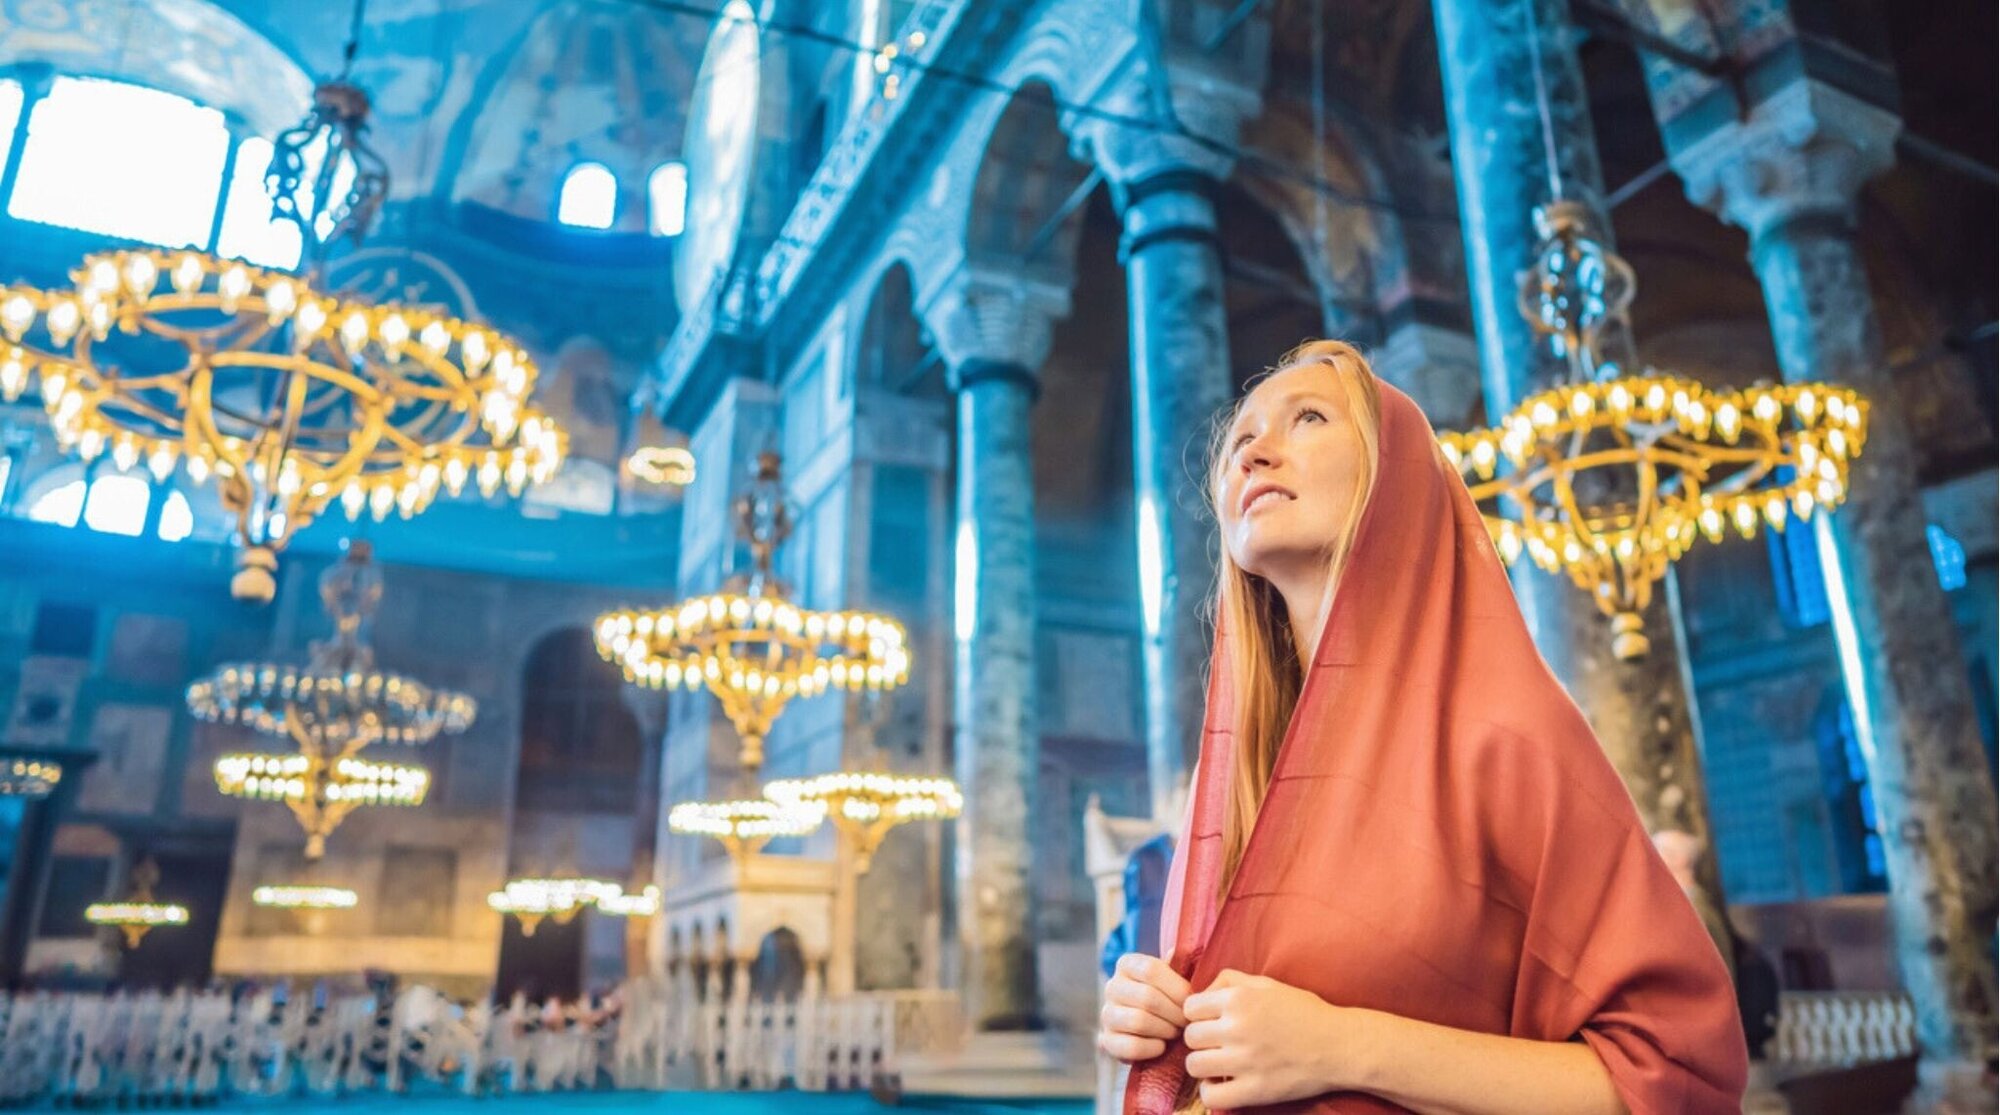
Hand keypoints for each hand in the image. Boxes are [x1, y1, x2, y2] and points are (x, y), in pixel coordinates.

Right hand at [1098, 953, 1192, 1062]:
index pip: (1151, 970)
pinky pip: (1131, 1046)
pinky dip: (1152, 1048)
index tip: (1193, 1001)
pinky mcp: (1107, 1040)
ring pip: (1139, 1021)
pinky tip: (1162, 1046)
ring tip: (1176, 1032)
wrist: (1151, 1029)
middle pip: (1147, 997)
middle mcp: (1112, 986)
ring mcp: (1107, 1014)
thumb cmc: (1169, 997)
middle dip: (1175, 1013)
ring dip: (1165, 1030)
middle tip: (1188, 1021)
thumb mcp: (1175, 977)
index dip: (1177, 988)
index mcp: (1127, 964)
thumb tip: (1180, 952)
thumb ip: (1181, 965)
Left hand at [1183, 968, 1361, 1109]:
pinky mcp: (1254, 1090)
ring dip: (1203, 1064)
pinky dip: (1211, 1092)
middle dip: (1201, 1039)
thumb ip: (1231, 980)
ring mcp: (1245, 1061)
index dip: (1198, 1015)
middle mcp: (1237, 1028)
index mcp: (1239, 999)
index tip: (1212, 1022)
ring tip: (1219, 1063)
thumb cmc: (1304, 1012)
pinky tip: (1223, 1084)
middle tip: (1218, 1043)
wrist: (1339, 1045)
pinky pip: (1211, 1096)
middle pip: (1190, 1036)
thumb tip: (1202, 992)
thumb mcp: (1268, 984)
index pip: (1190, 1008)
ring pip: (1194, 1064)